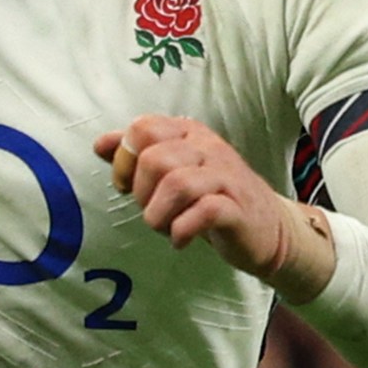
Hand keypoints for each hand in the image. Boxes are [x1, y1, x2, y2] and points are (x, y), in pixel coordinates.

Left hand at [97, 117, 331, 299]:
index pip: (143, 128)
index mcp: (190, 133)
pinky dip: (182, 230)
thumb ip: (138, 157)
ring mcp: (226, 177)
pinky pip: (203, 211)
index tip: (127, 186)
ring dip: (159, 215)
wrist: (268, 229)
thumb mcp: (174, 172)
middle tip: (152, 211)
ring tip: (164, 228)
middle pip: (155, 158)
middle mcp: (209, 148)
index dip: (124, 159)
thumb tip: (100, 144)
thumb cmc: (212, 200)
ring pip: (177, 183)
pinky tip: (180, 240)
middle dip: (142, 193)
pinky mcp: (238, 209)